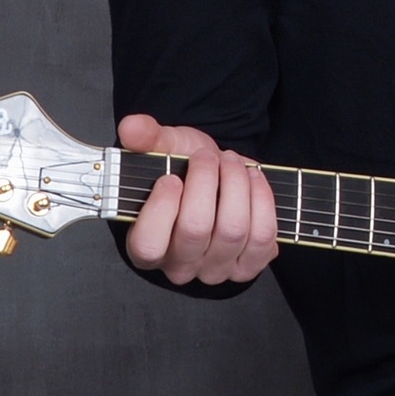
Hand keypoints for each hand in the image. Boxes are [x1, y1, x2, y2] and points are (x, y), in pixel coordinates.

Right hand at [118, 114, 279, 284]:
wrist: (218, 178)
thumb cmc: (184, 171)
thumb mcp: (163, 149)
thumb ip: (145, 138)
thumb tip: (131, 126)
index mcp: (145, 247)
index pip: (149, 245)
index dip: (162, 208)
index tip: (171, 177)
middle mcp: (179, 267)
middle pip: (196, 230)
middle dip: (206, 180)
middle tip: (207, 156)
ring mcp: (214, 269)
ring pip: (233, 230)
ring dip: (236, 184)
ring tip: (231, 162)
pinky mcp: (248, 264)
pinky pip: (263, 237)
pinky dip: (263, 200)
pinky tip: (254, 179)